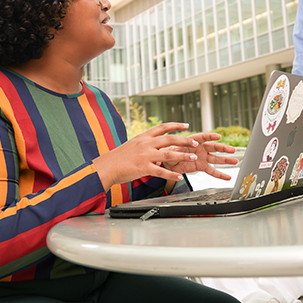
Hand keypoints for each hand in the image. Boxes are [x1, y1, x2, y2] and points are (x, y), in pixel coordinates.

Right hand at [92, 123, 206, 189]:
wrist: (106, 166)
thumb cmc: (119, 157)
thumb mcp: (133, 145)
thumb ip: (147, 144)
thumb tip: (157, 145)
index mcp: (144, 137)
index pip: (163, 127)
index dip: (176, 125)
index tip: (186, 125)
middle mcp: (146, 144)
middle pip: (170, 139)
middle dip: (185, 140)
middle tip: (195, 143)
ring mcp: (145, 156)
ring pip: (169, 154)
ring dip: (183, 155)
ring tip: (193, 158)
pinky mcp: (143, 168)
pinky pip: (161, 171)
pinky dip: (172, 174)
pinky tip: (179, 177)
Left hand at [161, 132, 238, 180]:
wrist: (167, 161)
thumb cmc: (169, 151)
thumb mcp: (171, 149)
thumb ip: (179, 151)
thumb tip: (185, 153)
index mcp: (193, 140)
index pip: (203, 137)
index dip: (211, 136)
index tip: (218, 137)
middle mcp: (200, 148)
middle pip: (214, 147)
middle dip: (223, 148)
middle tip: (232, 149)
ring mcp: (202, 157)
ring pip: (216, 158)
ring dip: (225, 160)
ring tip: (235, 161)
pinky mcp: (201, 166)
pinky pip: (211, 170)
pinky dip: (219, 174)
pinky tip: (227, 177)